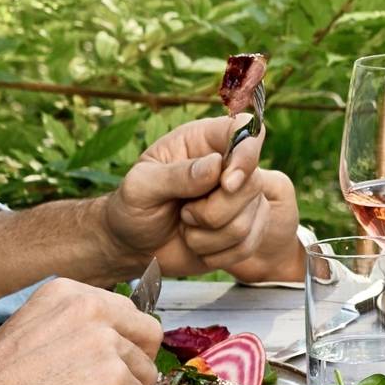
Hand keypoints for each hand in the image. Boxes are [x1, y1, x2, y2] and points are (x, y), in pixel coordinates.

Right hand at [0, 278, 166, 384]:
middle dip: (135, 367)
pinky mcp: (115, 380)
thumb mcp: (36, 329)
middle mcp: (92, 310)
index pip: (128, 313)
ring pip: (146, 376)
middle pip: (149, 337)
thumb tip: (112, 340)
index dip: (122, 345)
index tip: (102, 365)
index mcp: (71, 294)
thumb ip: (75, 326)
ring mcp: (106, 344)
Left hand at [100, 114, 303, 283]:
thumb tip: (215, 166)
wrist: (133, 247)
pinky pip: (247, 246)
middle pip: (251, 184)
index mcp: (203, 141)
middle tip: (184, 213)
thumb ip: (175, 175)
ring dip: (209, 236)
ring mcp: (241, 199)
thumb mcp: (140, 187)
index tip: (227, 182)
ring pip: (249, 220)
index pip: (244, 129)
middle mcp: (229, 166)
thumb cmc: (132, 208)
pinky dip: (217, 255)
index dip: (246, 153)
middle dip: (213, 211)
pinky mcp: (246, 230)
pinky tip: (198, 246)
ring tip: (186, 228)